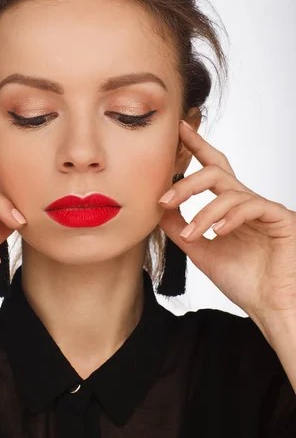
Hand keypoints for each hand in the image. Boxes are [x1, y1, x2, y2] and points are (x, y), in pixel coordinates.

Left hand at [158, 120, 295, 323]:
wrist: (270, 306)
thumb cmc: (242, 280)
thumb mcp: (200, 249)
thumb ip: (180, 226)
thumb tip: (157, 207)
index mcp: (230, 205)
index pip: (212, 168)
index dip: (196, 146)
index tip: (178, 131)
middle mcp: (246, 201)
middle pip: (216, 172)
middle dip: (188, 182)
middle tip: (164, 199)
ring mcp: (263, 208)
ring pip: (228, 192)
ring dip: (203, 213)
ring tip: (191, 235)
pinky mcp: (280, 218)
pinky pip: (251, 206)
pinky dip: (230, 218)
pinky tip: (218, 233)